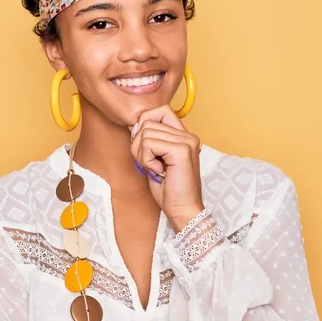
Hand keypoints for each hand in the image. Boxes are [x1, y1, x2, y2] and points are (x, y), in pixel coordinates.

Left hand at [129, 105, 203, 231]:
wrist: (183, 210)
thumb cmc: (169, 190)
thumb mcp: (154, 160)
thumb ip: (148, 141)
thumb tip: (133, 125)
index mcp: (184, 135)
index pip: (160, 110)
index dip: (145, 124)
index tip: (145, 146)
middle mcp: (188, 135)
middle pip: (147, 121)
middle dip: (139, 144)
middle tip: (150, 164)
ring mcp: (186, 141)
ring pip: (145, 132)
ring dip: (142, 154)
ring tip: (155, 169)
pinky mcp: (182, 150)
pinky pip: (149, 143)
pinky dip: (146, 159)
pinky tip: (158, 171)